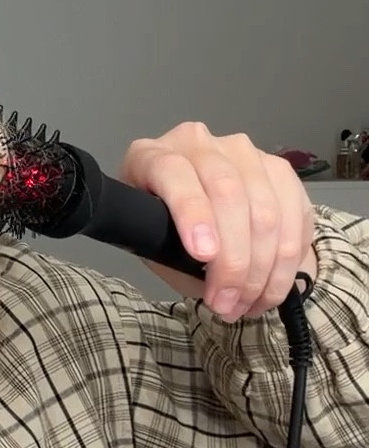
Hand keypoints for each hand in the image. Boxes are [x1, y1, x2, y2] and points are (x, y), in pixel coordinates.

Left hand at [118, 121, 317, 318]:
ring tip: (249, 304)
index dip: (193, 214)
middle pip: (228, 193)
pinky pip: (295, 214)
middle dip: (233, 260)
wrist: (198, 212)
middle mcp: (198, 143)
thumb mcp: (152, 242)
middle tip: (227, 303)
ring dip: (263, 269)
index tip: (203, 255)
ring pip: (266, 209)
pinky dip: (288, 260)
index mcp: (153, 155)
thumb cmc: (165, 229)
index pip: (175, 174)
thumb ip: (171, 253)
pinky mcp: (277, 167)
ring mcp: (241, 152)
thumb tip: (211, 279)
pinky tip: (273, 287)